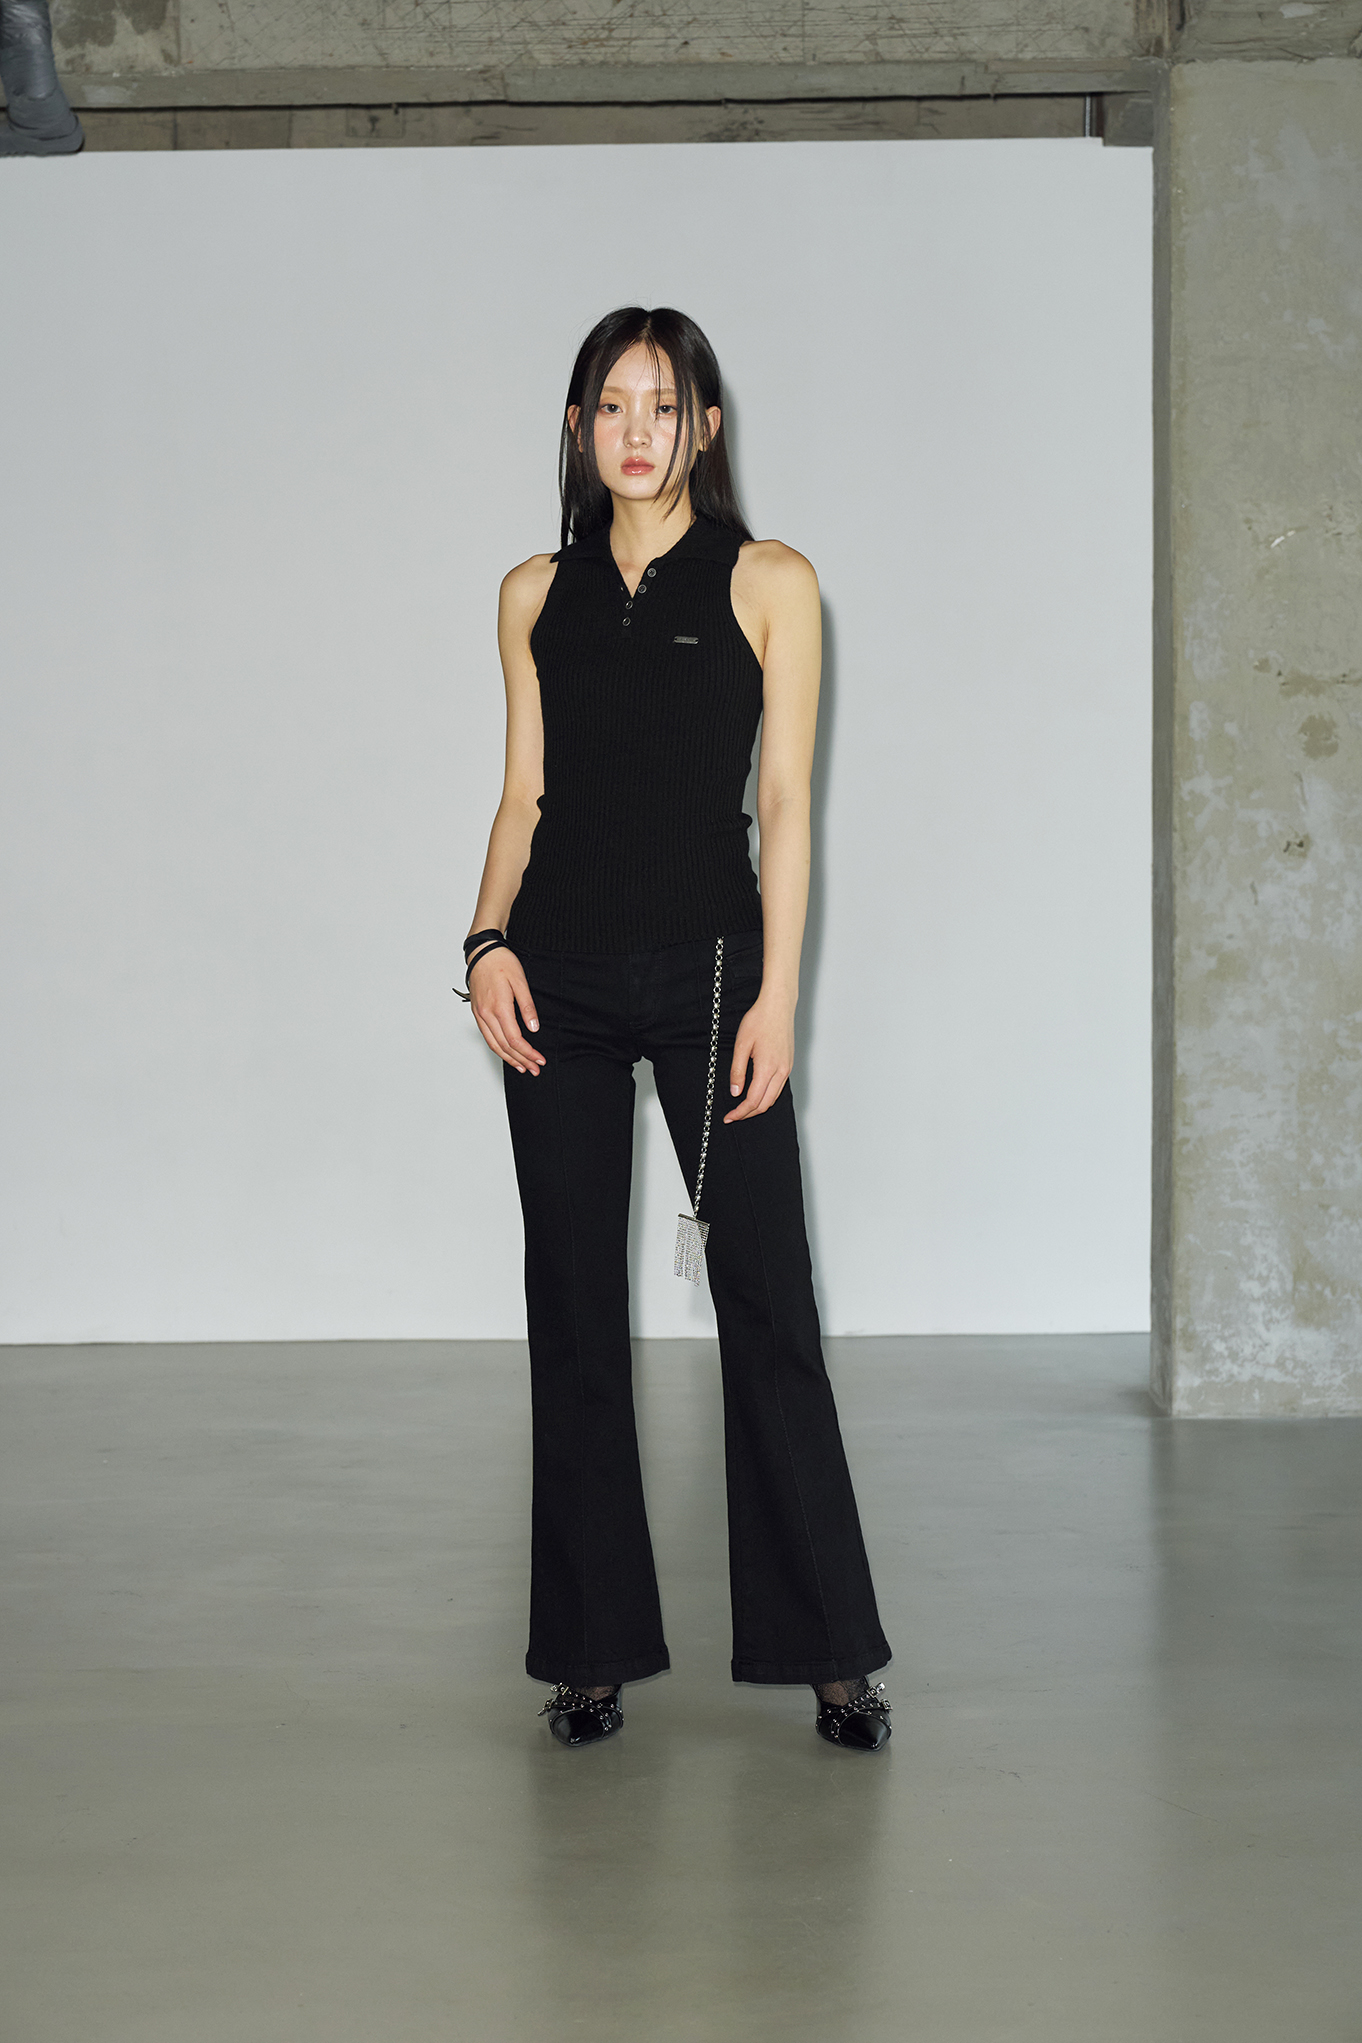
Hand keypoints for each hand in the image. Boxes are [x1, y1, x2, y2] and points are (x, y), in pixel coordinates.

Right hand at [469, 947, 545, 1075]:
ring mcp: (480, 1014)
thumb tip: (533, 1028)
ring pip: (494, 1044)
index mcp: (499, 1007)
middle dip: (521, 1060)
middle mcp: (486, 1014)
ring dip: (509, 1058)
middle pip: (505, 1046)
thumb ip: (527, 1006)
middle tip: (535, 1069)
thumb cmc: (501, 963)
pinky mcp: (477, 1013)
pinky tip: (507, 1053)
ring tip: (523, 1067)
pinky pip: (487, 1037)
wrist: (482, 953)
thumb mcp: (520, 981)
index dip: (528, 1052)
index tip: (540, 1059)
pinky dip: (498, 1048)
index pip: (515, 1039)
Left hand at [722, 992, 793, 1121]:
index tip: (729, 1117)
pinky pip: (779, 1088)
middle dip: (748, 1114)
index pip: (753, 1100)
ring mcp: (787, 1068)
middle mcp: (780, 1071)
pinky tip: (757, 1094)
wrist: (778, 1006)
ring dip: (758, 1107)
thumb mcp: (741, 1045)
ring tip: (743, 1108)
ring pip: (773, 1098)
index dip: (740, 1112)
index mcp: (767, 1068)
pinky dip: (767, 1097)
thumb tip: (735, 1092)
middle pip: (764, 1104)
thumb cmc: (759, 1020)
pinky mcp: (788, 1064)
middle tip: (733, 1116)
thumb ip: (737, 1071)